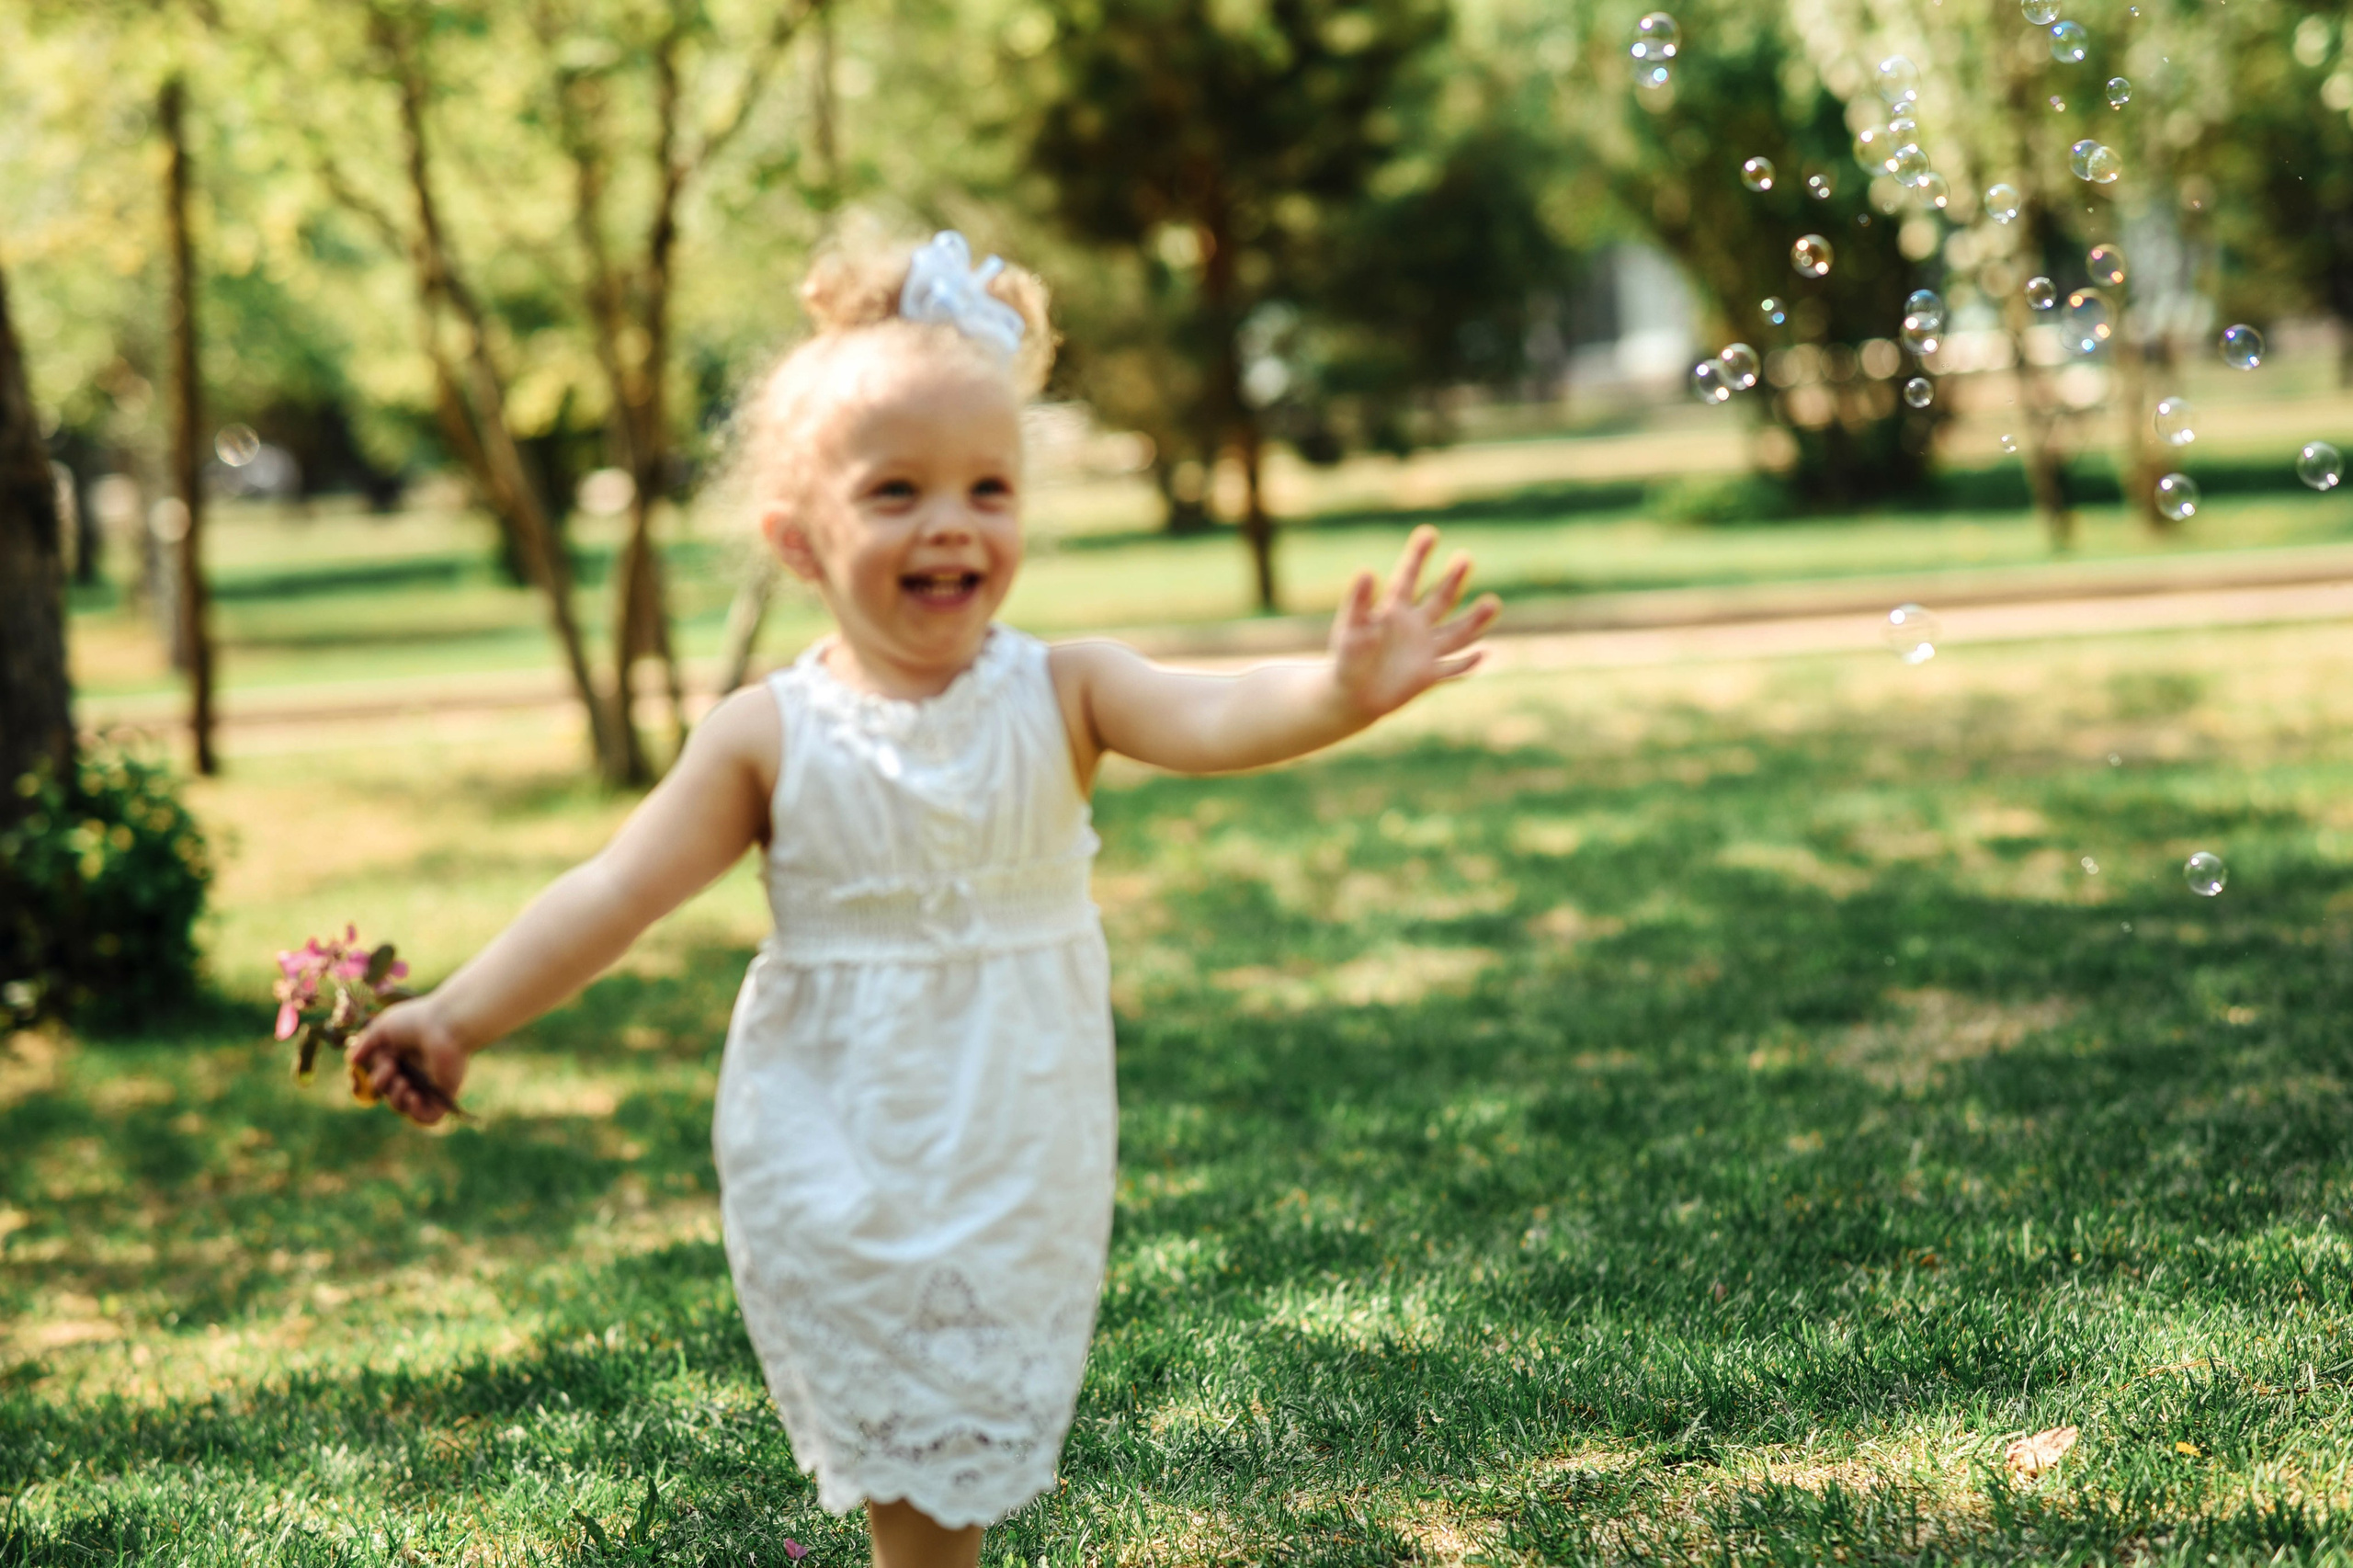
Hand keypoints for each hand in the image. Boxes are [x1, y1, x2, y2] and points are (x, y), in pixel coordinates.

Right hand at [346, 995, 469, 1126]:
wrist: (446, 1024)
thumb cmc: (416, 1021)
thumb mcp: (382, 1028)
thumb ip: (365, 1044)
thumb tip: (352, 1060)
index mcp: (398, 1058)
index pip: (376, 1078)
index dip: (364, 1080)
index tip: (360, 1072)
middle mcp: (412, 1073)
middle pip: (386, 1092)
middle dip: (381, 1082)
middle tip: (392, 1064)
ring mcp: (428, 1085)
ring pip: (401, 1106)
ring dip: (395, 1098)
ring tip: (404, 1081)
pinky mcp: (443, 1094)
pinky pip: (427, 1117)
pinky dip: (416, 1113)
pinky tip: (414, 1096)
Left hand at [1329, 525, 1501, 719]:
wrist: (1352, 696)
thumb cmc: (1346, 658)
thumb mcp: (1351, 628)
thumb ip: (1359, 602)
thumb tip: (1366, 570)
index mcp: (1394, 610)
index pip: (1409, 578)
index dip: (1418, 556)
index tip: (1429, 533)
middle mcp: (1415, 626)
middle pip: (1440, 600)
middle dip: (1453, 580)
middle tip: (1465, 558)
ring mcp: (1425, 650)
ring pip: (1456, 633)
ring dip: (1474, 621)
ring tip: (1493, 603)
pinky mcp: (1429, 675)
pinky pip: (1452, 669)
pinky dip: (1466, 665)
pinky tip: (1483, 655)